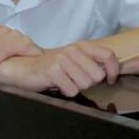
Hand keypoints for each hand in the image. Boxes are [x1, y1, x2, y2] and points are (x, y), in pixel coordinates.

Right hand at [0, 41, 118, 96]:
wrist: (24, 68)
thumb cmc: (52, 67)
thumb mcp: (74, 60)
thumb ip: (91, 62)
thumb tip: (110, 72)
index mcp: (81, 46)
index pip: (108, 55)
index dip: (113, 70)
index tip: (110, 80)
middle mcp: (73, 50)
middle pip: (97, 76)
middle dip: (89, 83)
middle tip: (75, 80)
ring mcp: (63, 59)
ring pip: (85, 84)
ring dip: (76, 88)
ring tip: (65, 81)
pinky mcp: (54, 71)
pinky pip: (72, 90)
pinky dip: (66, 92)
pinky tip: (58, 86)